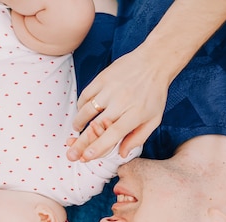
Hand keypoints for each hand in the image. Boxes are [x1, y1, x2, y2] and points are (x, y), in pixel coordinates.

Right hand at [66, 47, 169, 161]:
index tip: (86, 156)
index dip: (99, 146)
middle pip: (96, 126)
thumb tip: (121, 154)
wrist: (154, 61)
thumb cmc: (154, 94)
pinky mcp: (102, 78)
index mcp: (136, 114)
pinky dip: (80, 106)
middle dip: (81, 143)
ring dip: (78, 123)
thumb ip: (138, 138)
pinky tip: (82, 111)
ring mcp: (110, 89)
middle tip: (71, 154)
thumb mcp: (154, 119)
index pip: (114, 133)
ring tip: (77, 130)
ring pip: (86, 111)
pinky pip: (85, 95)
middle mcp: (122, 102)